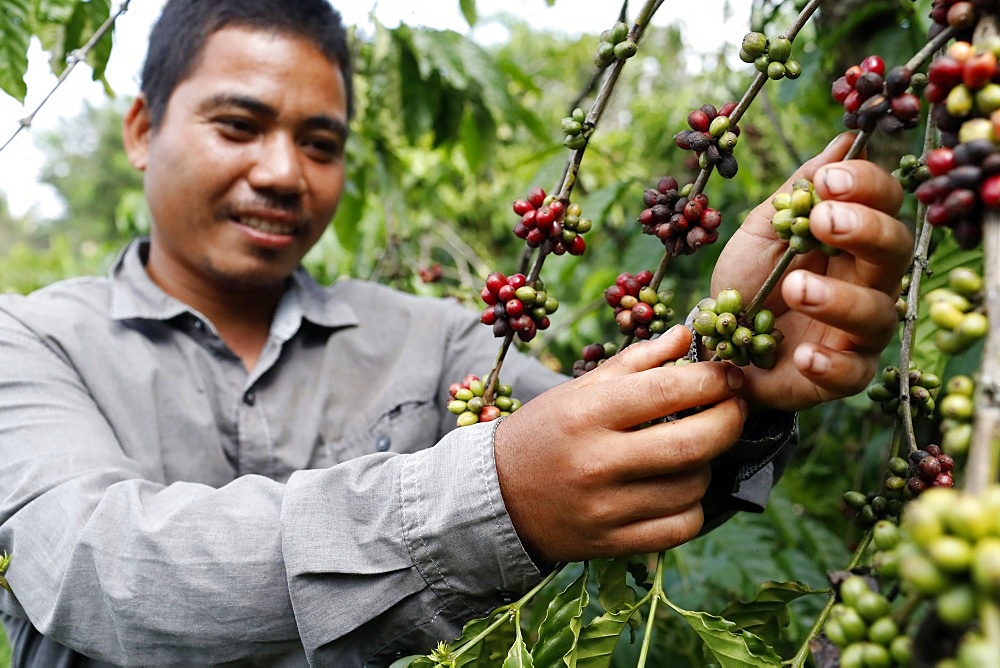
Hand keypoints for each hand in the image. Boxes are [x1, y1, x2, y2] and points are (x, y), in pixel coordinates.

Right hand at [494, 326, 747, 562]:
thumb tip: (686, 334)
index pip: (669, 390)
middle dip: (730, 420)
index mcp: (587, 412)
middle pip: (693, 443)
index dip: (714, 380)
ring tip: (693, 450)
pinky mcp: (612, 544)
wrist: (497, 497)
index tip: (731, 375)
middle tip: (735, 407)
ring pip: (693, 486)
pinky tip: (679, 489)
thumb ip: (636, 362)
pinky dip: (692, 506)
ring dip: (706, 464)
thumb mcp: (580, 388)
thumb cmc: (545, 432)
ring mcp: (606, 508)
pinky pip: (681, 527)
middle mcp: (597, 461)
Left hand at [712, 133, 911, 412]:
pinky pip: (852, 372)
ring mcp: (858, 330)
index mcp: (851, 238)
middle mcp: (867, 280)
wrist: (719, 342)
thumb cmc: (748, 281)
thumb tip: (844, 138)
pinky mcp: (843, 374)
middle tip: (823, 220)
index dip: (865, 187)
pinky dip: (830, 364)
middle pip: (894, 249)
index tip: (829, 180)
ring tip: (794, 287)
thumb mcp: (762, 231)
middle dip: (864, 230)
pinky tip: (803, 353)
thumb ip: (798, 192)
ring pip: (876, 312)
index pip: (882, 203)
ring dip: (838, 298)